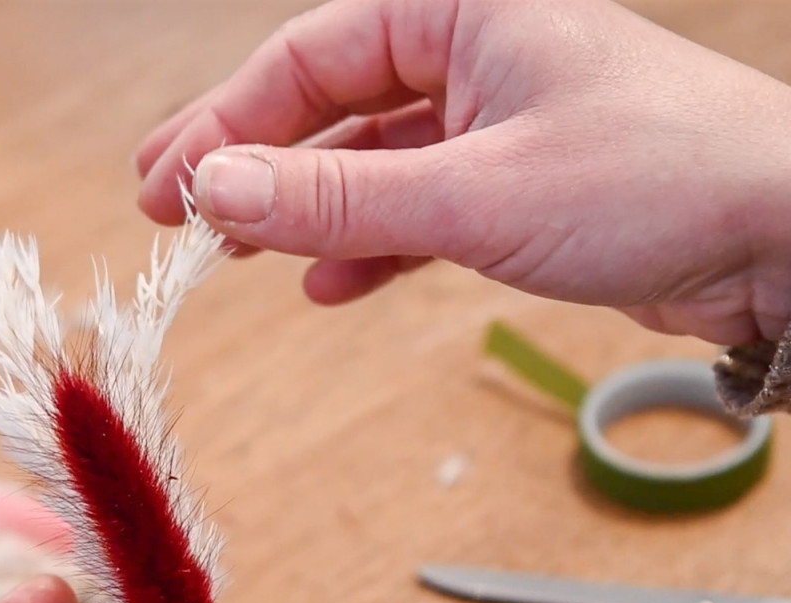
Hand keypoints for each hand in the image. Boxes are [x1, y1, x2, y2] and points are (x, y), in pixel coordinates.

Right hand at [136, 0, 790, 345]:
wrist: (789, 241)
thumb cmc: (660, 181)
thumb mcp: (475, 192)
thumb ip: (339, 195)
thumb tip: (216, 191)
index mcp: (461, 12)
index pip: (307, 60)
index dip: (223, 126)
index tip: (165, 189)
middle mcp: (473, 54)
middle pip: (327, 103)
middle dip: (252, 163)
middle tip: (174, 211)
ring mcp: (494, 122)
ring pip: (367, 162)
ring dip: (304, 210)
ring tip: (241, 254)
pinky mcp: (516, 185)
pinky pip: (415, 208)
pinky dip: (369, 245)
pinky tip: (328, 283)